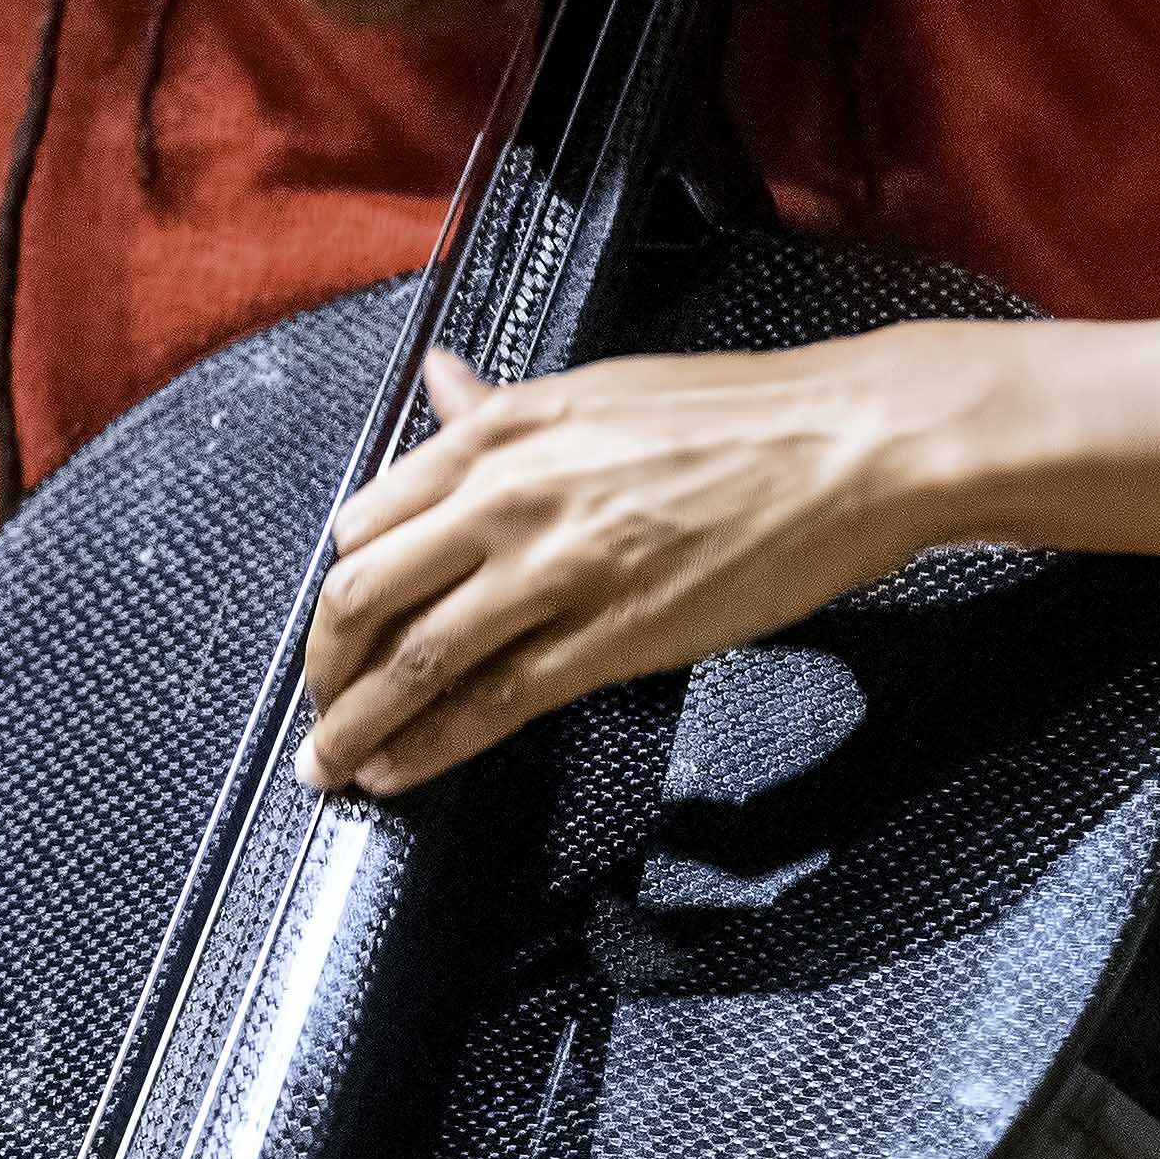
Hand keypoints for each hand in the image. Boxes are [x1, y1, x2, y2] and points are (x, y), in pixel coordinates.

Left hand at [294, 330, 996, 797]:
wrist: (841, 447)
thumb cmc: (736, 415)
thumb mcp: (593, 390)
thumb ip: (498, 410)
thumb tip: (439, 388)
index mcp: (499, 433)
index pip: (366, 521)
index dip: (336, 588)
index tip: (334, 625)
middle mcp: (505, 498)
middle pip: (362, 597)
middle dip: (323, 665)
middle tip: (317, 706)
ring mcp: (551, 573)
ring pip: (412, 661)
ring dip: (356, 725)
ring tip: (331, 764)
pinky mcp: (605, 639)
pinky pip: (489, 704)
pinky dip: (429, 746)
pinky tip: (400, 771)